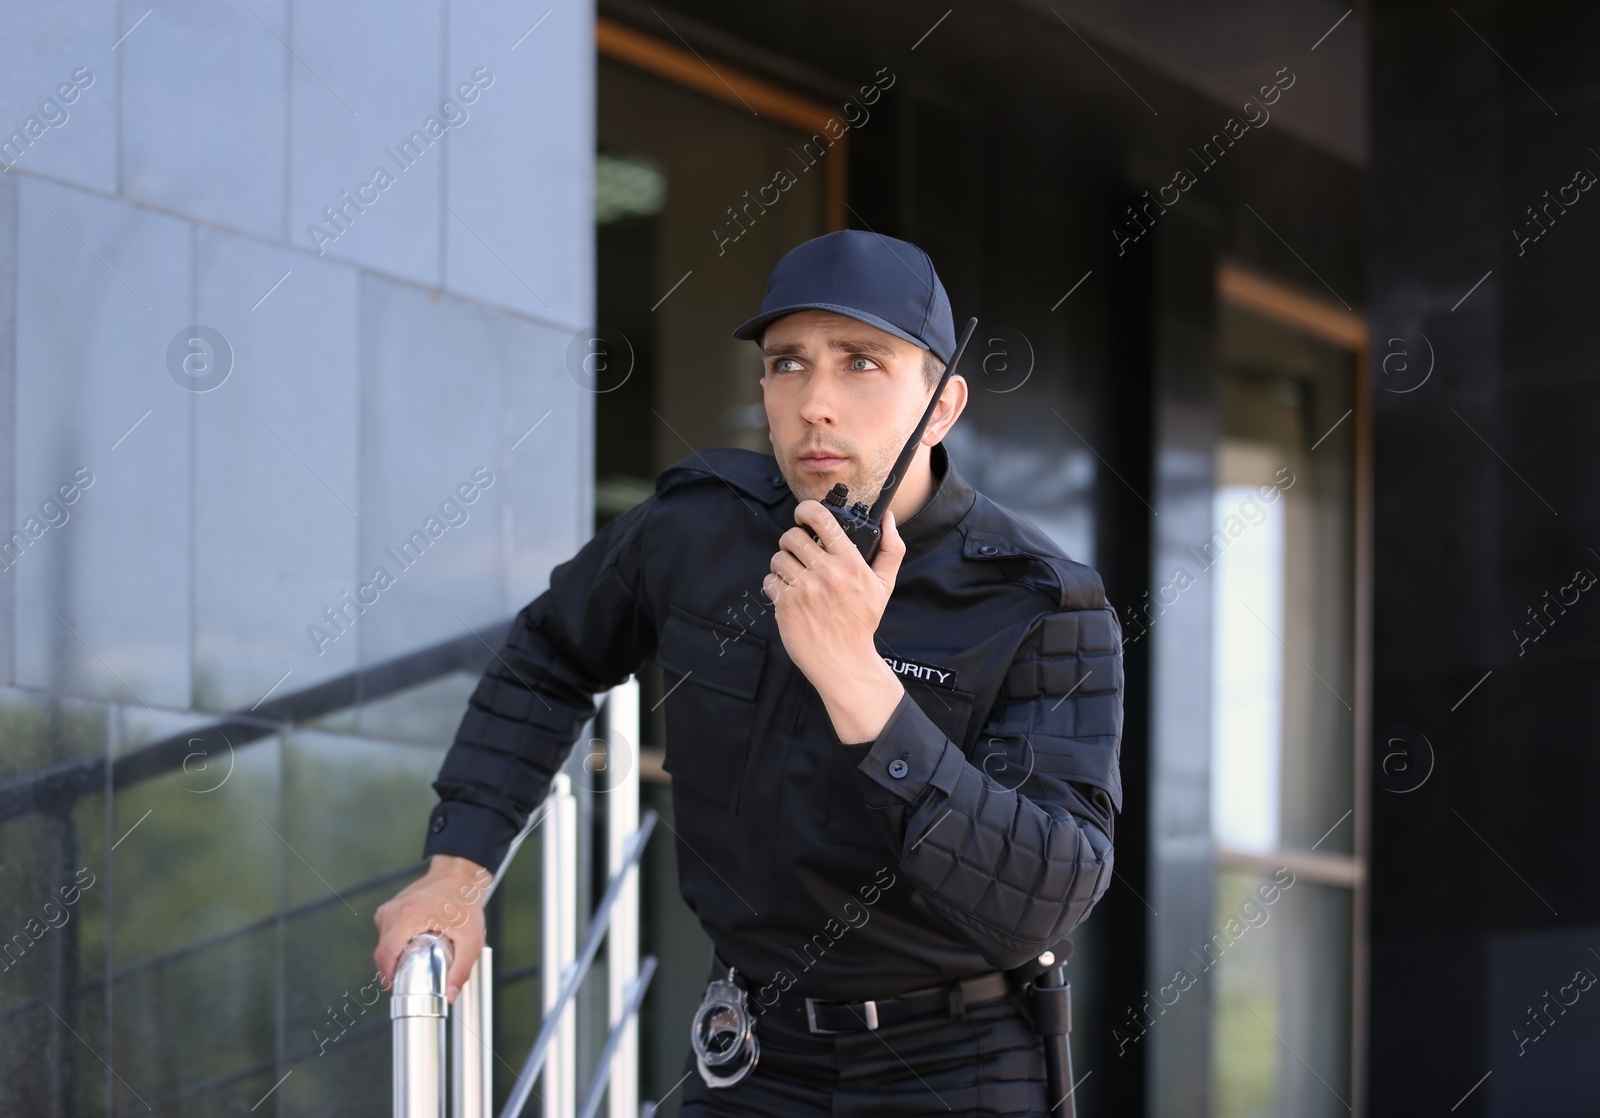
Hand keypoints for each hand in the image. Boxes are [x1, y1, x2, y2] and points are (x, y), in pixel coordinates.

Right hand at [373, 854, 491, 1003]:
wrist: (460, 875)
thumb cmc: (465, 903)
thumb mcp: (471, 939)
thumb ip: (461, 969)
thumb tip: (449, 996)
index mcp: (406, 918)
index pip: (385, 956)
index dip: (388, 978)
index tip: (398, 990)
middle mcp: (393, 912)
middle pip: (382, 952)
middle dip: (392, 971)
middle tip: (409, 983)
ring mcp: (390, 908)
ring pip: (383, 943)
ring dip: (394, 957)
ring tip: (411, 966)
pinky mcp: (392, 907)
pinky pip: (387, 932)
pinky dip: (395, 944)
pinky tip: (410, 949)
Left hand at [763, 501, 906, 694]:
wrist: (844, 661)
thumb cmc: (862, 622)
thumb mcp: (884, 585)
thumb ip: (891, 549)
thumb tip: (889, 518)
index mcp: (850, 563)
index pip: (821, 518)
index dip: (806, 510)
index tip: (803, 516)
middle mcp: (826, 573)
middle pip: (792, 536)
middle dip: (792, 541)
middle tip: (799, 552)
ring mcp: (804, 589)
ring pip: (778, 558)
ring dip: (783, 563)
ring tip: (794, 575)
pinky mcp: (786, 605)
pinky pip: (770, 580)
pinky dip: (775, 585)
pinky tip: (789, 594)